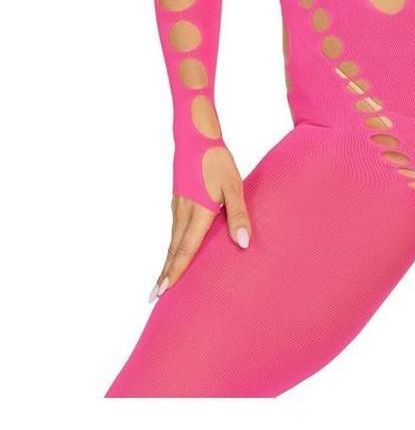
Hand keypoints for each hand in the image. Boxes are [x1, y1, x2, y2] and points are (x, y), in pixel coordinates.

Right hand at [148, 146, 251, 300]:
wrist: (196, 135)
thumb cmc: (217, 161)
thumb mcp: (234, 186)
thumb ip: (238, 215)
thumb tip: (243, 243)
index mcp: (198, 212)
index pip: (185, 250)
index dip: (175, 272)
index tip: (162, 293)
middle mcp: (184, 212)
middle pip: (173, 249)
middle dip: (165, 274)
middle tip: (155, 297)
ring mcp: (178, 205)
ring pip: (172, 239)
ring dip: (167, 260)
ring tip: (164, 279)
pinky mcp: (178, 198)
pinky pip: (174, 228)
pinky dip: (172, 244)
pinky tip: (176, 248)